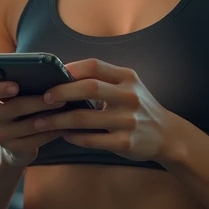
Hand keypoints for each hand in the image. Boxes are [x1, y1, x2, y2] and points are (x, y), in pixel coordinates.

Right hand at [0, 78, 72, 167]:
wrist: (14, 142)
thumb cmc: (20, 109)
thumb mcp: (17, 96)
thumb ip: (24, 83)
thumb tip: (50, 74)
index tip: (16, 86)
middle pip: (14, 106)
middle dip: (40, 101)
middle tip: (60, 96)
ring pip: (29, 124)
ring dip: (50, 116)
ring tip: (66, 108)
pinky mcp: (13, 149)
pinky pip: (36, 140)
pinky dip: (52, 132)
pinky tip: (63, 125)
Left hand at [35, 58, 175, 162]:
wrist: (167, 134)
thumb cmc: (138, 107)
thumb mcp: (128, 86)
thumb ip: (103, 80)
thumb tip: (63, 76)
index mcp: (127, 78)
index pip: (95, 65)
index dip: (71, 69)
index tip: (52, 75)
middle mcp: (129, 96)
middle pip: (89, 88)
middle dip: (61, 92)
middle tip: (43, 98)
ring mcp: (128, 121)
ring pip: (85, 118)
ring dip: (58, 120)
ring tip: (41, 121)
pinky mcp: (125, 143)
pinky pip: (92, 140)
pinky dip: (74, 137)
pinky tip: (64, 135)